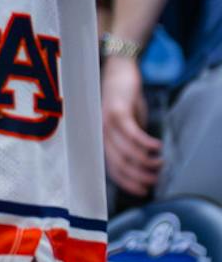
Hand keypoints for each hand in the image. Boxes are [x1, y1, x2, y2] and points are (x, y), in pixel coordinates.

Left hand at [104, 55, 163, 194]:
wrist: (119, 70)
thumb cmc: (124, 99)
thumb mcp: (128, 125)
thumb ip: (132, 143)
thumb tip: (145, 164)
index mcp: (102, 136)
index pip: (111, 167)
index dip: (127, 182)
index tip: (142, 191)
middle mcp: (101, 131)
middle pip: (119, 163)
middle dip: (139, 176)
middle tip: (155, 180)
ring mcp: (107, 120)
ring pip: (127, 151)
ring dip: (147, 161)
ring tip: (160, 163)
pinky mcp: (118, 110)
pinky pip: (133, 133)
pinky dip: (147, 143)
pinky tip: (158, 146)